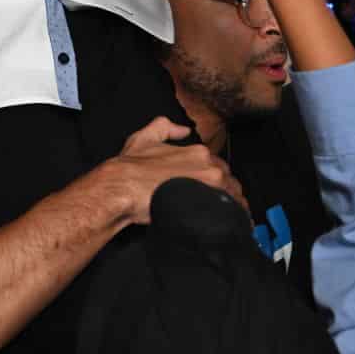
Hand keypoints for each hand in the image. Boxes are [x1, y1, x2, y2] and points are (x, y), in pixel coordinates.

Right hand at [98, 117, 247, 222]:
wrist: (122, 189)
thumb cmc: (130, 169)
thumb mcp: (144, 138)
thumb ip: (164, 127)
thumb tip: (183, 130)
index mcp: (198, 152)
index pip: (219, 167)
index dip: (215, 180)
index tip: (210, 189)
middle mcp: (209, 167)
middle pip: (229, 183)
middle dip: (224, 193)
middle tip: (214, 205)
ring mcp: (210, 187)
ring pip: (232, 199)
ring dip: (229, 207)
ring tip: (223, 220)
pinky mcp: (207, 206)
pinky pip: (230, 214)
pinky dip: (231, 219)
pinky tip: (225, 226)